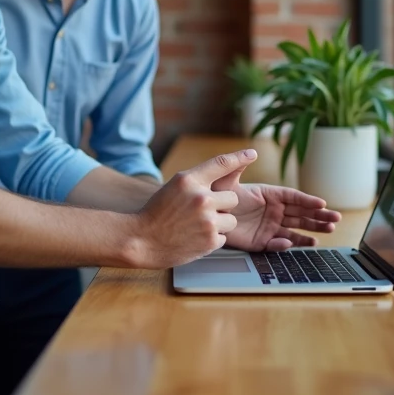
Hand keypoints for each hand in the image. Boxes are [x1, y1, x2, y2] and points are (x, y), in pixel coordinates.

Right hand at [129, 150, 253, 267]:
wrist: (141, 240)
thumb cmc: (158, 212)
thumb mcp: (174, 186)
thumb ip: (197, 180)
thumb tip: (225, 173)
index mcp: (189, 180)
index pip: (221, 164)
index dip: (239, 157)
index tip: (252, 153)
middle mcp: (201, 198)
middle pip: (232, 198)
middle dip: (222, 206)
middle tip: (202, 212)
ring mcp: (207, 220)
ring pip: (231, 219)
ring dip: (219, 224)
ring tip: (197, 227)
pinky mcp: (210, 241)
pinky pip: (224, 237)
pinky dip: (212, 239)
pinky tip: (195, 238)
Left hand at [214, 177, 341, 251]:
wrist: (205, 216)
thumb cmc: (216, 194)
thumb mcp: (226, 179)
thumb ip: (238, 165)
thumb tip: (252, 152)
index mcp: (269, 194)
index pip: (293, 197)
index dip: (308, 200)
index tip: (322, 203)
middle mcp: (272, 210)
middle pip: (300, 213)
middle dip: (318, 216)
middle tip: (335, 219)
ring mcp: (268, 226)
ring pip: (295, 228)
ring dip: (313, 230)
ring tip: (329, 231)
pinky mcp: (261, 241)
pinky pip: (279, 243)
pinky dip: (291, 243)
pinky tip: (305, 243)